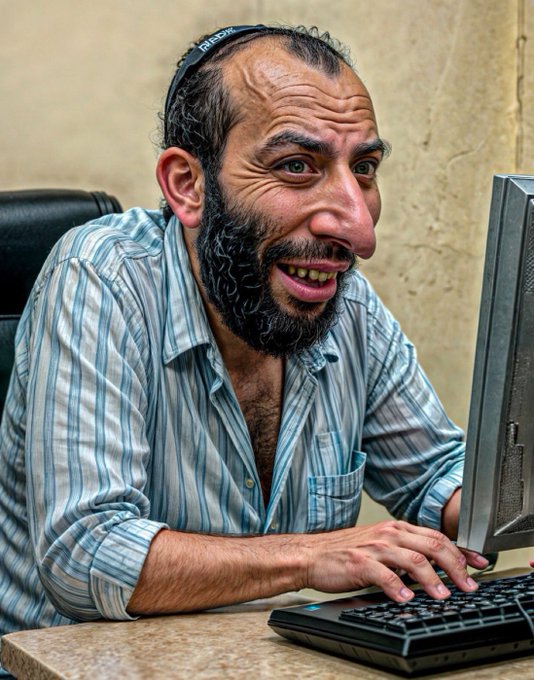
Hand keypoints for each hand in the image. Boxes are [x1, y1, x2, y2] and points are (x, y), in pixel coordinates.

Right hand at [300, 520, 488, 602]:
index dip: (461, 552)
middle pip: (433, 546)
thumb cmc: (346, 552)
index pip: (437, 537)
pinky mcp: (360, 562)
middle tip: (468, 586)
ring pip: (415, 559)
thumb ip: (405, 551)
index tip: (479, 564)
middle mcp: (389, 533)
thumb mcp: (380, 545)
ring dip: (434, 580)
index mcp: (396, 528)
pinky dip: (399, 588)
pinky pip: (385, 575)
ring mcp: (375, 547)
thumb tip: (435, 568)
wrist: (312, 554)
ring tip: (443, 596)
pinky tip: (406, 599)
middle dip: (456, 567)